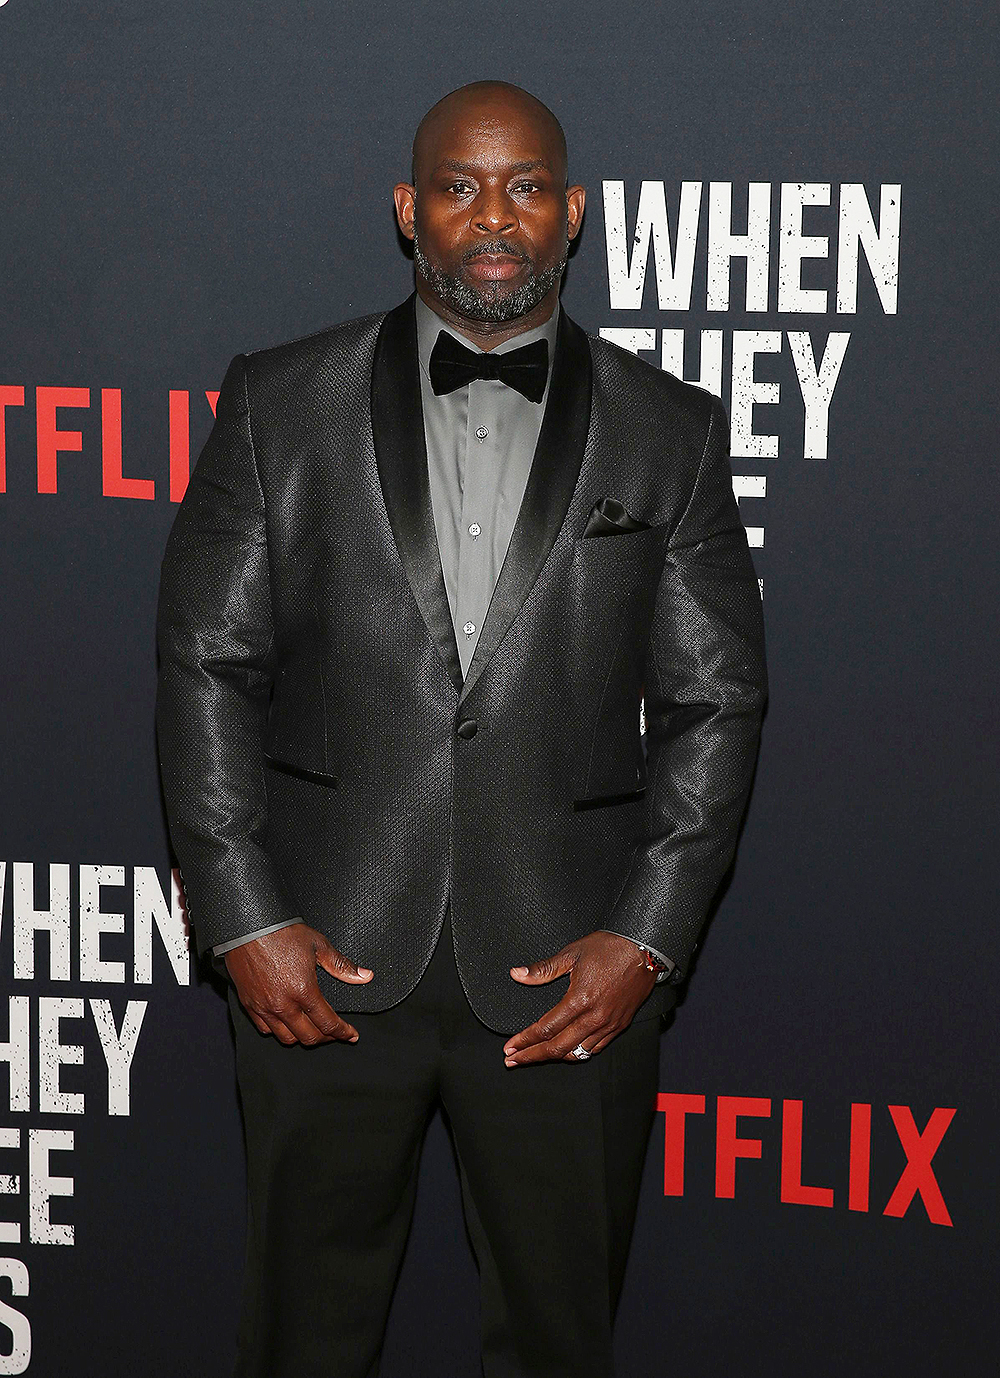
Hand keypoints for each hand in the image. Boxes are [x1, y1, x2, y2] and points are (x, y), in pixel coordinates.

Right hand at [225, 923, 372, 1046]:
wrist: (248, 926)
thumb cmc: (282, 932)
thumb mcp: (319, 945)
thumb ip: (342, 965)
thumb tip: (364, 976)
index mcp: (303, 991)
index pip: (328, 1024)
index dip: (343, 1033)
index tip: (351, 1035)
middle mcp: (283, 1004)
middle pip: (308, 1037)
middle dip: (326, 1038)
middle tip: (335, 1033)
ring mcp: (264, 1007)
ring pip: (286, 1038)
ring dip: (303, 1038)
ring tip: (313, 1030)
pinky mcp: (249, 1004)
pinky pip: (265, 1029)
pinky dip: (279, 1031)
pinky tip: (287, 1023)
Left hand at [502, 931, 656, 1065]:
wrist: (644, 949)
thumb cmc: (610, 948)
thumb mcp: (572, 953)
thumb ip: (543, 969)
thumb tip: (517, 974)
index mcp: (579, 1000)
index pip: (545, 1029)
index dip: (524, 1040)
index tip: (510, 1047)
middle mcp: (594, 1017)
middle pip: (557, 1047)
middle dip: (532, 1056)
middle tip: (513, 1059)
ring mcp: (608, 1024)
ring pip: (577, 1053)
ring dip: (554, 1057)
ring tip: (536, 1057)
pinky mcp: (619, 1025)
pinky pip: (595, 1048)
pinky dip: (578, 1053)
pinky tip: (568, 1051)